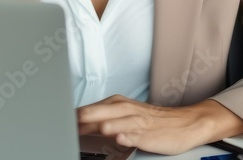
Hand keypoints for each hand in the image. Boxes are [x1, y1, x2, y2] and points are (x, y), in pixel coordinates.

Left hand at [76, 94, 242, 154]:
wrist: (185, 123)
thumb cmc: (153, 121)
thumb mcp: (125, 116)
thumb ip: (101, 120)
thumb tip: (77, 125)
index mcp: (116, 104)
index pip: (89, 110)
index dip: (72, 118)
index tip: (57, 124)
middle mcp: (125, 110)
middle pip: (100, 112)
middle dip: (84, 118)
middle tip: (68, 124)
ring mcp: (138, 122)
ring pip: (118, 122)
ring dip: (107, 125)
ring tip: (95, 129)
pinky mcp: (149, 134)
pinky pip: (137, 135)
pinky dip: (128, 136)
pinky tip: (121, 138)